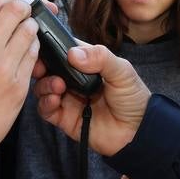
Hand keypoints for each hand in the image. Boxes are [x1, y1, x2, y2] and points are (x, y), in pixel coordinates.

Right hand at [0, 0, 39, 167]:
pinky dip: (33, 50)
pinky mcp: (18, 87)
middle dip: (22, 8)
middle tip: (23, 12)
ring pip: (30, 30)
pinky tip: (26, 54)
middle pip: (17, 10)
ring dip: (30, 28)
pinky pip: (34, 57)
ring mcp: (4, 67)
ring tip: (24, 33)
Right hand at [34, 45, 149, 155]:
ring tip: (58, 86)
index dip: (51, 46)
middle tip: (42, 67)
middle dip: (41, 66)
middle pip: (48, 68)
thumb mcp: (122, 71)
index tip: (44, 46)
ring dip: (44, 84)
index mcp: (87, 63)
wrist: (138, 132)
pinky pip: (45, 109)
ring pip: (43, 87)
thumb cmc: (133, 98)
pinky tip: (55, 100)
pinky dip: (45, 103)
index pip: (63, 49)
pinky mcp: (64, 118)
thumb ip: (100, 58)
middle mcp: (74, 79)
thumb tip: (73, 54)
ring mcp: (68, 98)